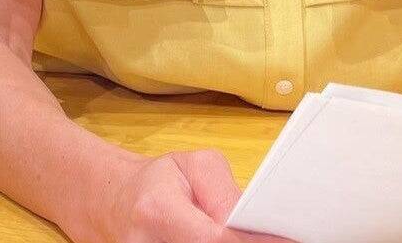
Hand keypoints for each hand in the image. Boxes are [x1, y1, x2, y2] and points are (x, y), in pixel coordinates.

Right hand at [94, 149, 299, 242]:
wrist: (111, 201)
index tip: (289, 242)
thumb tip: (254, 224)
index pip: (214, 240)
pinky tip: (230, 241)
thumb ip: (225, 194)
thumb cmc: (157, 181)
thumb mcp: (193, 166)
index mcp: (157, 210)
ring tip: (249, 235)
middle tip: (276, 239)